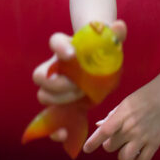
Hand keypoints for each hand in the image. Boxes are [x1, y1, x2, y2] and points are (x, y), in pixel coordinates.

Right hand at [33, 21, 126, 142]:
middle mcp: (54, 66)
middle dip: (58, 83)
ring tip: (79, 99)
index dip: (58, 47)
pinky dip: (53, 127)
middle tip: (78, 86)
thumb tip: (119, 26)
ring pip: (43, 95)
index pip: (54, 42)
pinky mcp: (61, 104)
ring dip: (59, 101)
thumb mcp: (110, 41)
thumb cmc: (102, 50)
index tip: (70, 53)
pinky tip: (64, 132)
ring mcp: (55, 86)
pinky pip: (49, 118)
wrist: (100, 64)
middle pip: (40, 74)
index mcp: (66, 47)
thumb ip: (114, 34)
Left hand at [83, 72, 159, 159]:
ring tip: (127, 147)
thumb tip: (100, 126)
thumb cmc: (145, 95)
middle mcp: (131, 128)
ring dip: (122, 154)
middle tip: (117, 138)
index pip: (104, 132)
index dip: (93, 142)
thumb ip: (113, 115)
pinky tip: (138, 152)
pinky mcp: (155, 143)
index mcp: (122, 115)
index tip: (86, 149)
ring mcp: (143, 137)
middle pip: (110, 147)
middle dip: (110, 144)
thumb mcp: (126, 102)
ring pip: (123, 158)